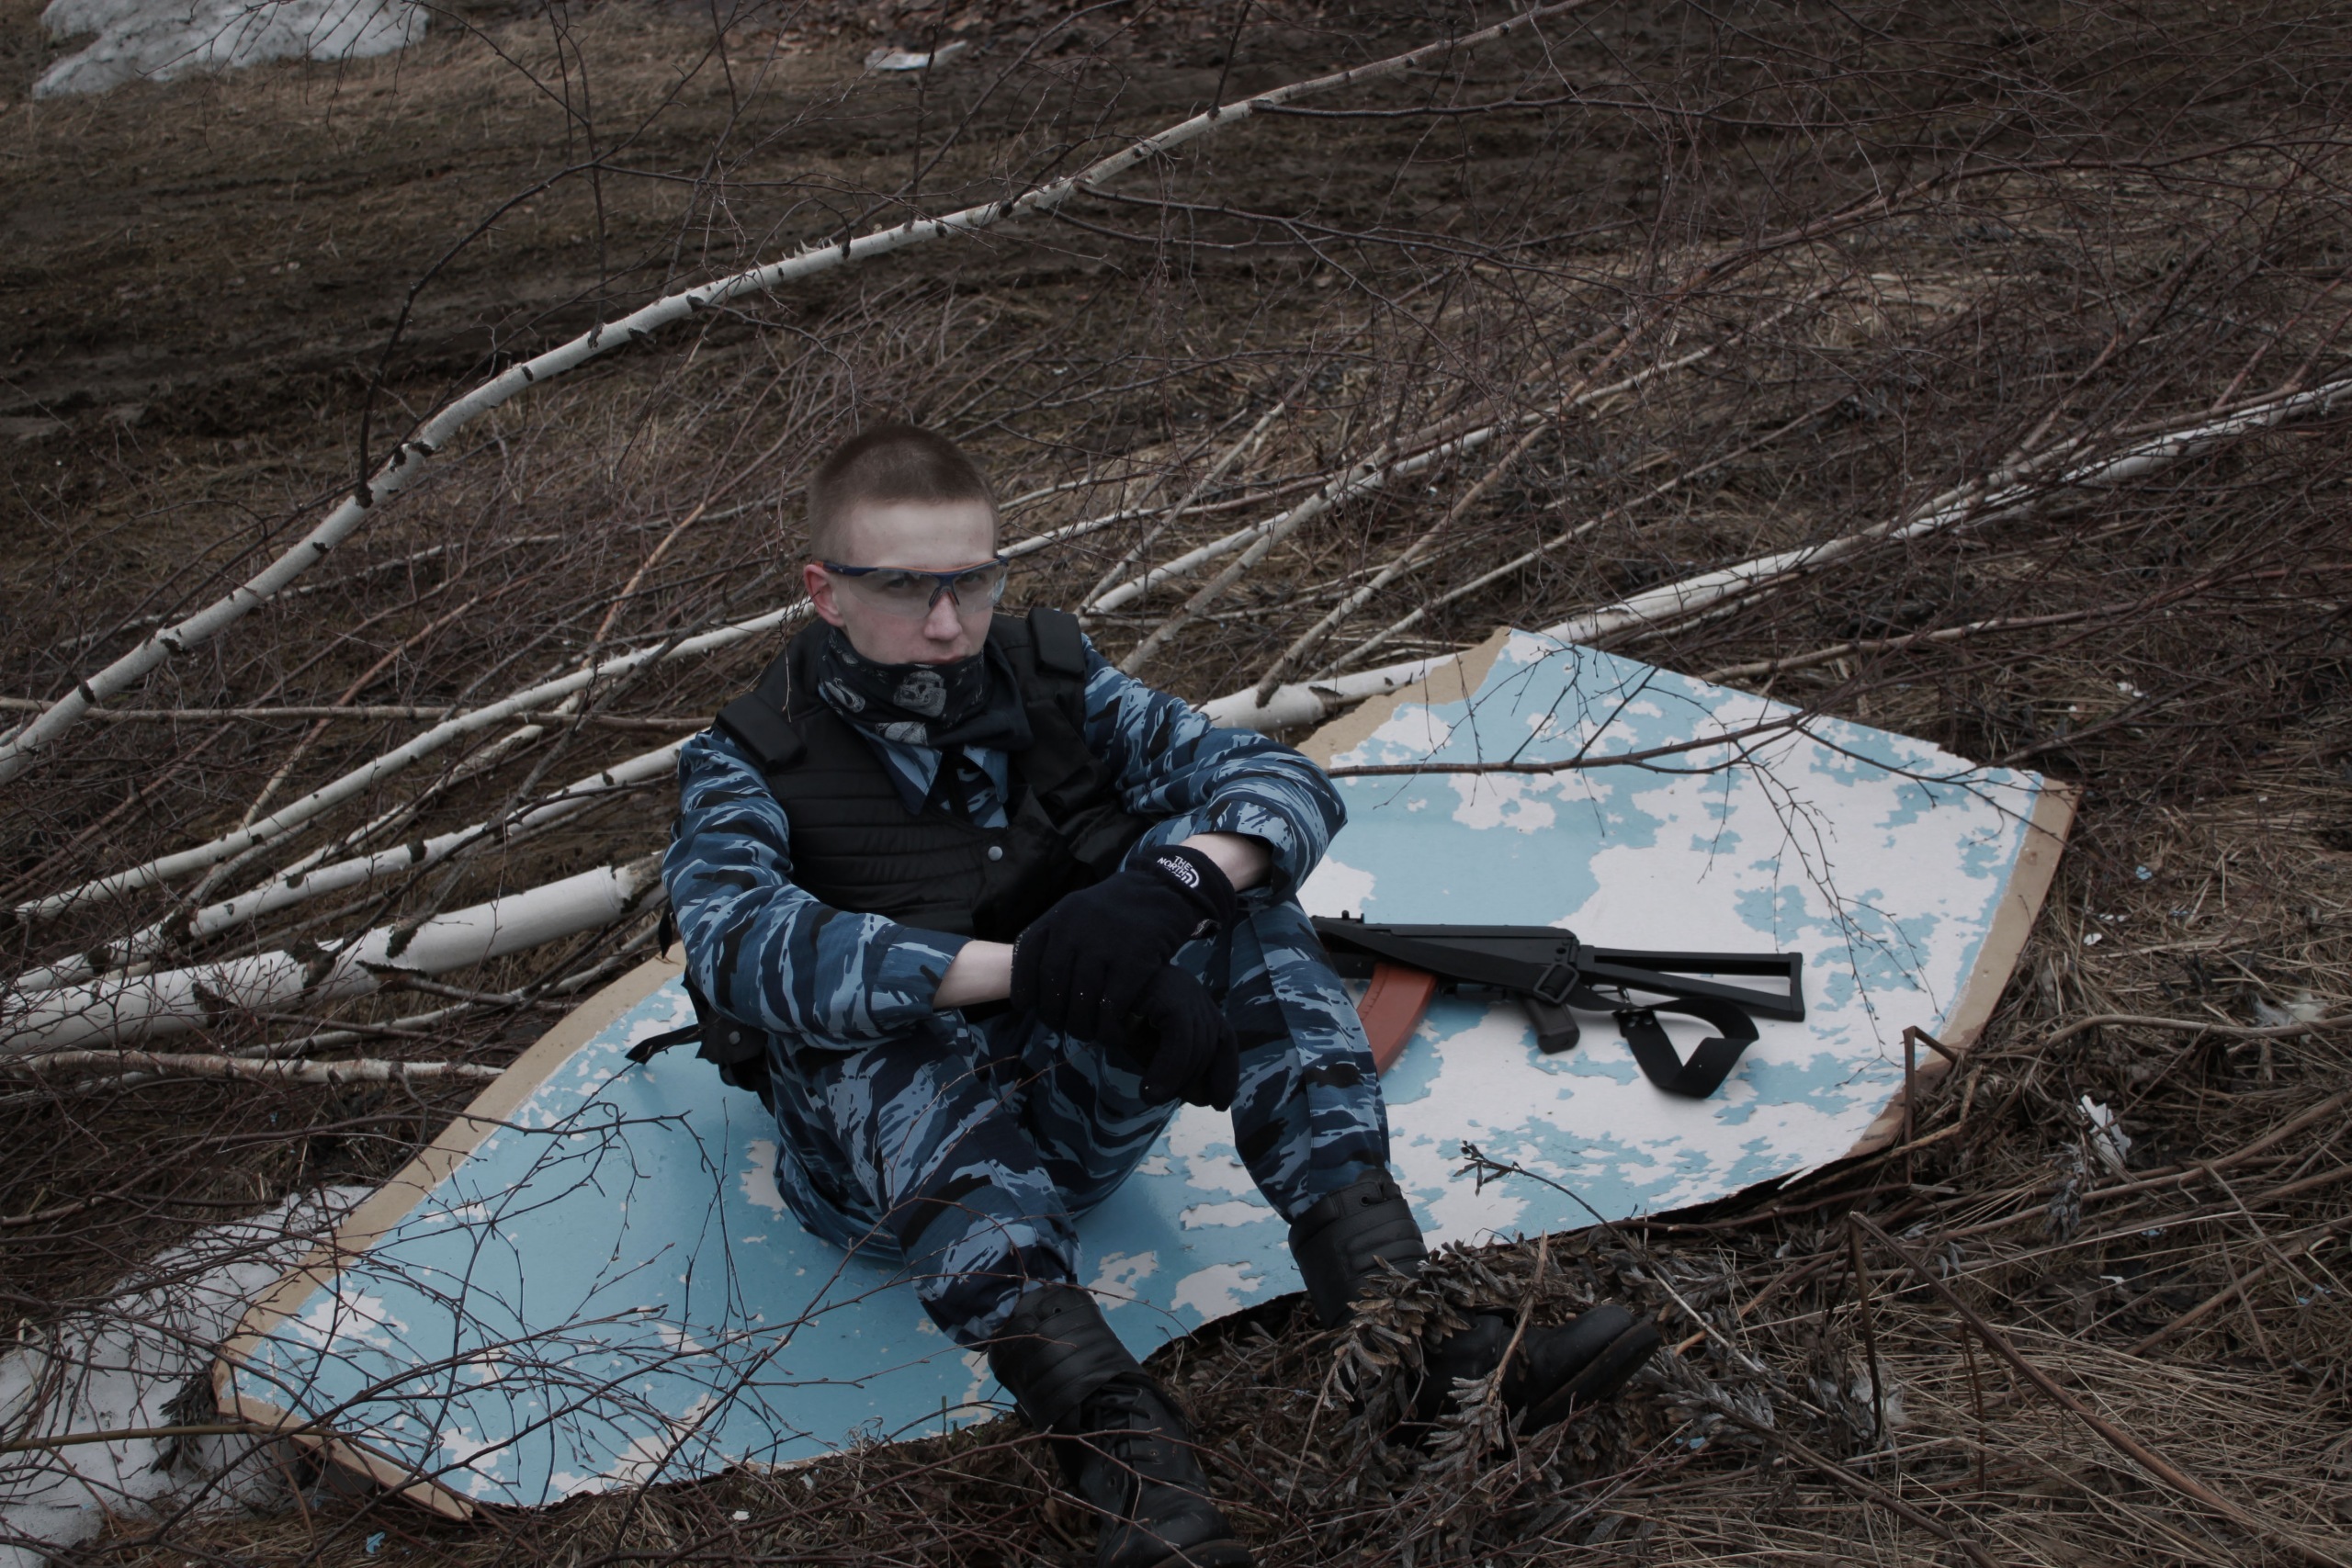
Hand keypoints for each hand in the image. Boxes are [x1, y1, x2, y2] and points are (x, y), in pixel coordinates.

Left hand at [1011, 845, 1235, 1041]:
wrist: (1164, 890)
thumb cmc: (1119, 908)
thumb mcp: (1080, 910)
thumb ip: (1058, 937)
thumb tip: (1036, 980)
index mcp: (1060, 916)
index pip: (1027, 956)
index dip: (1023, 986)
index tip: (1026, 1006)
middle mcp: (1076, 930)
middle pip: (1053, 984)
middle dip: (1052, 1013)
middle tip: (1060, 1026)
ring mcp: (1105, 945)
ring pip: (1081, 999)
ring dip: (1080, 1024)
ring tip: (1084, 1032)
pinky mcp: (1134, 961)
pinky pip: (1112, 1005)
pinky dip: (1108, 1024)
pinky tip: (1111, 1030)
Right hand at [1122, 967, 1240, 1109]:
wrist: (1082, 989)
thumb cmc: (1114, 1018)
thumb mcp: (1147, 1046)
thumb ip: (1172, 1066)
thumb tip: (1204, 1098)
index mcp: (1193, 1001)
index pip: (1223, 1039)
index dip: (1225, 1073)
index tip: (1219, 1104)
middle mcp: (1192, 992)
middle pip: (1209, 1043)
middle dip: (1193, 1079)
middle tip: (1165, 1099)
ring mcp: (1181, 989)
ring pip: (1195, 1044)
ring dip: (1176, 1079)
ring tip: (1152, 1098)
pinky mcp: (1166, 993)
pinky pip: (1179, 1038)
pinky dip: (1167, 1069)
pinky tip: (1150, 1089)